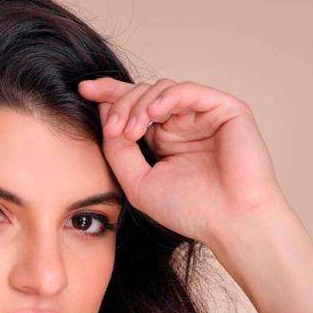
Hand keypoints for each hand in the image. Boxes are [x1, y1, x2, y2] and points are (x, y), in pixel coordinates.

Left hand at [77, 76, 289, 247]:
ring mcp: (203, 115)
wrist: (230, 222)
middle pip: (143, 94)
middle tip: (112, 127)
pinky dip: (166, 97)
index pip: (134, 108)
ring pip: (162, 90)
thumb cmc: (190, 210)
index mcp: (164, 140)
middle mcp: (183, 124)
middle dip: (121, 104)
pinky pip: (189, 90)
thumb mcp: (139, 183)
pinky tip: (153, 114)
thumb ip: (118, 152)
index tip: (83, 90)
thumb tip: (104, 115)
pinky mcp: (225, 109)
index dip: (109, 95)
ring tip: (131, 131)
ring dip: (140, 105)